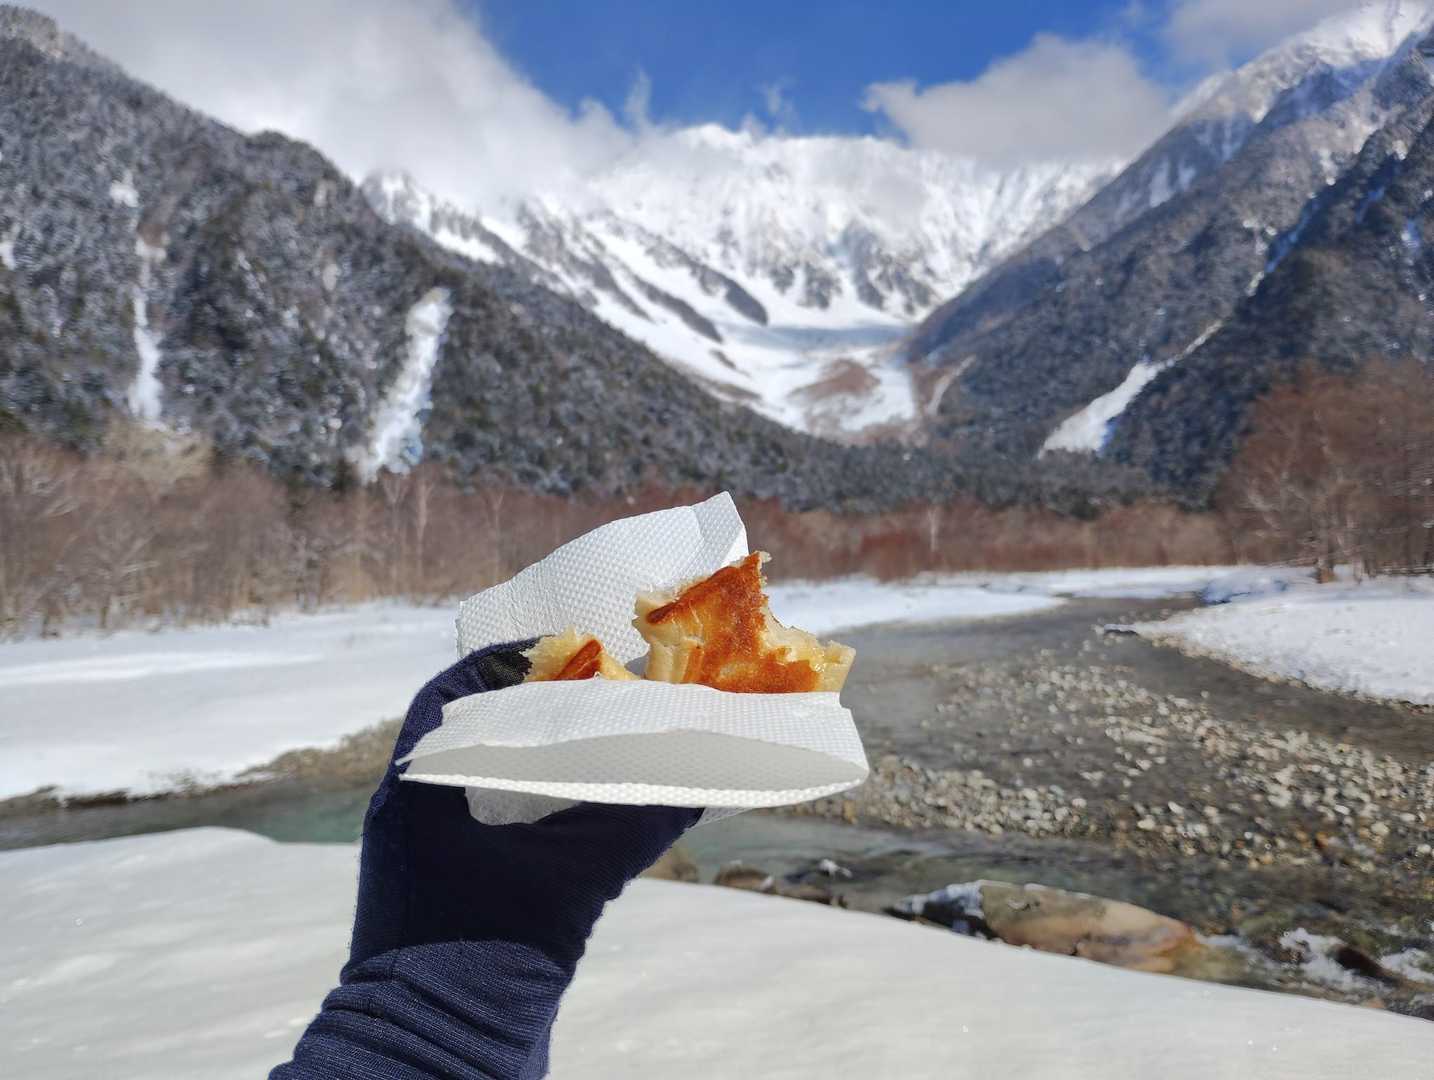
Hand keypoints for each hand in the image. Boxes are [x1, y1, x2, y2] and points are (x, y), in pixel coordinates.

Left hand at [349, 639, 700, 970]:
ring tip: (596, 730)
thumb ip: (633, 825)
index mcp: (417, 788)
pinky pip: (483, 818)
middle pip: (472, 726)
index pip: (453, 691)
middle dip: (533, 701)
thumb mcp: (571, 883)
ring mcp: (421, 850)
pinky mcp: (442, 888)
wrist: (431, 1056)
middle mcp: (409, 808)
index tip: (565, 646)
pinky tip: (580, 802)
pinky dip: (528, 799)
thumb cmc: (485, 958)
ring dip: (533, 750)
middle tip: (595, 683)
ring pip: (478, 774)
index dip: (509, 660)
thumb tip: (699, 782)